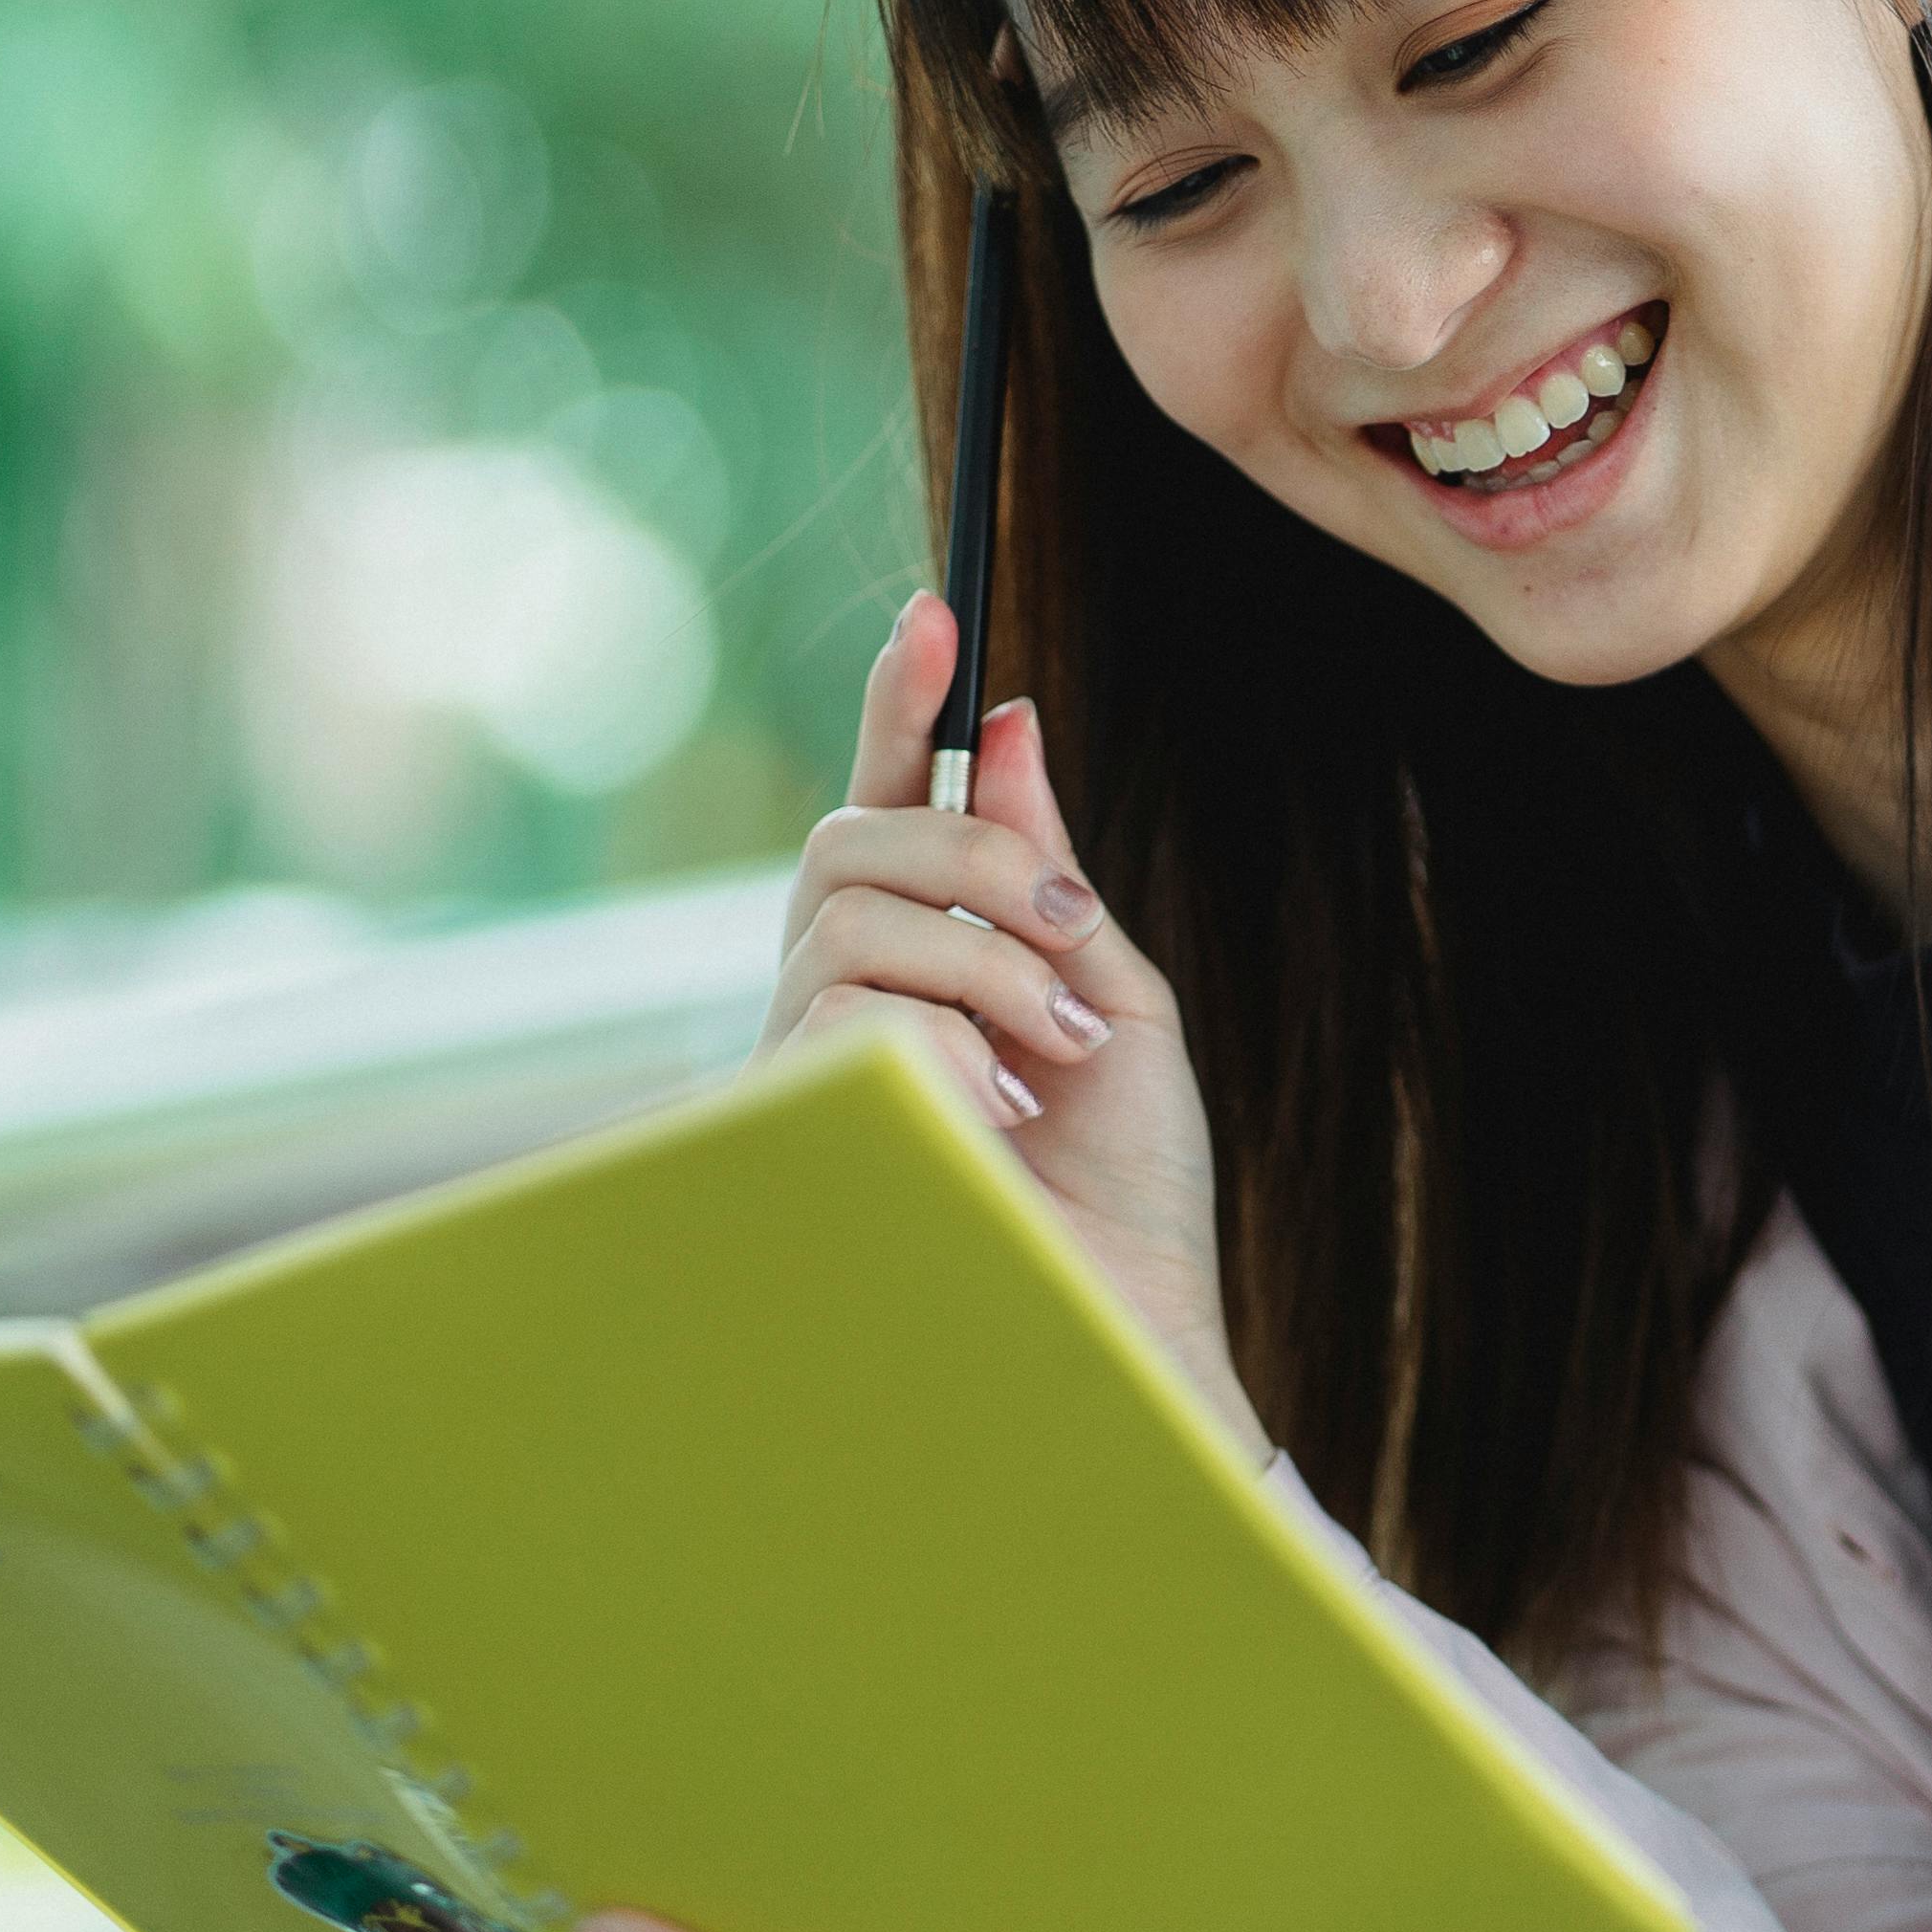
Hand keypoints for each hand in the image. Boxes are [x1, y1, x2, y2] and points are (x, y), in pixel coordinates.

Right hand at [766, 596, 1257, 1460]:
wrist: (1128, 1321)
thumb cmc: (1127, 1191)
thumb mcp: (1110, 993)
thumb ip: (1044, 868)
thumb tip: (1006, 725)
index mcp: (928, 958)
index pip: (888, 804)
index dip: (900, 704)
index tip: (938, 611)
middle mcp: (847, 998)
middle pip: (852, 840)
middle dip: (975, 856)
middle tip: (1070, 927)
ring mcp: (812, 1062)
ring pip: (852, 919)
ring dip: (982, 966)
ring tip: (1052, 1056)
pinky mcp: (803, 1126)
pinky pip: (848, 1014)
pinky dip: (949, 1044)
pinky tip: (995, 1119)